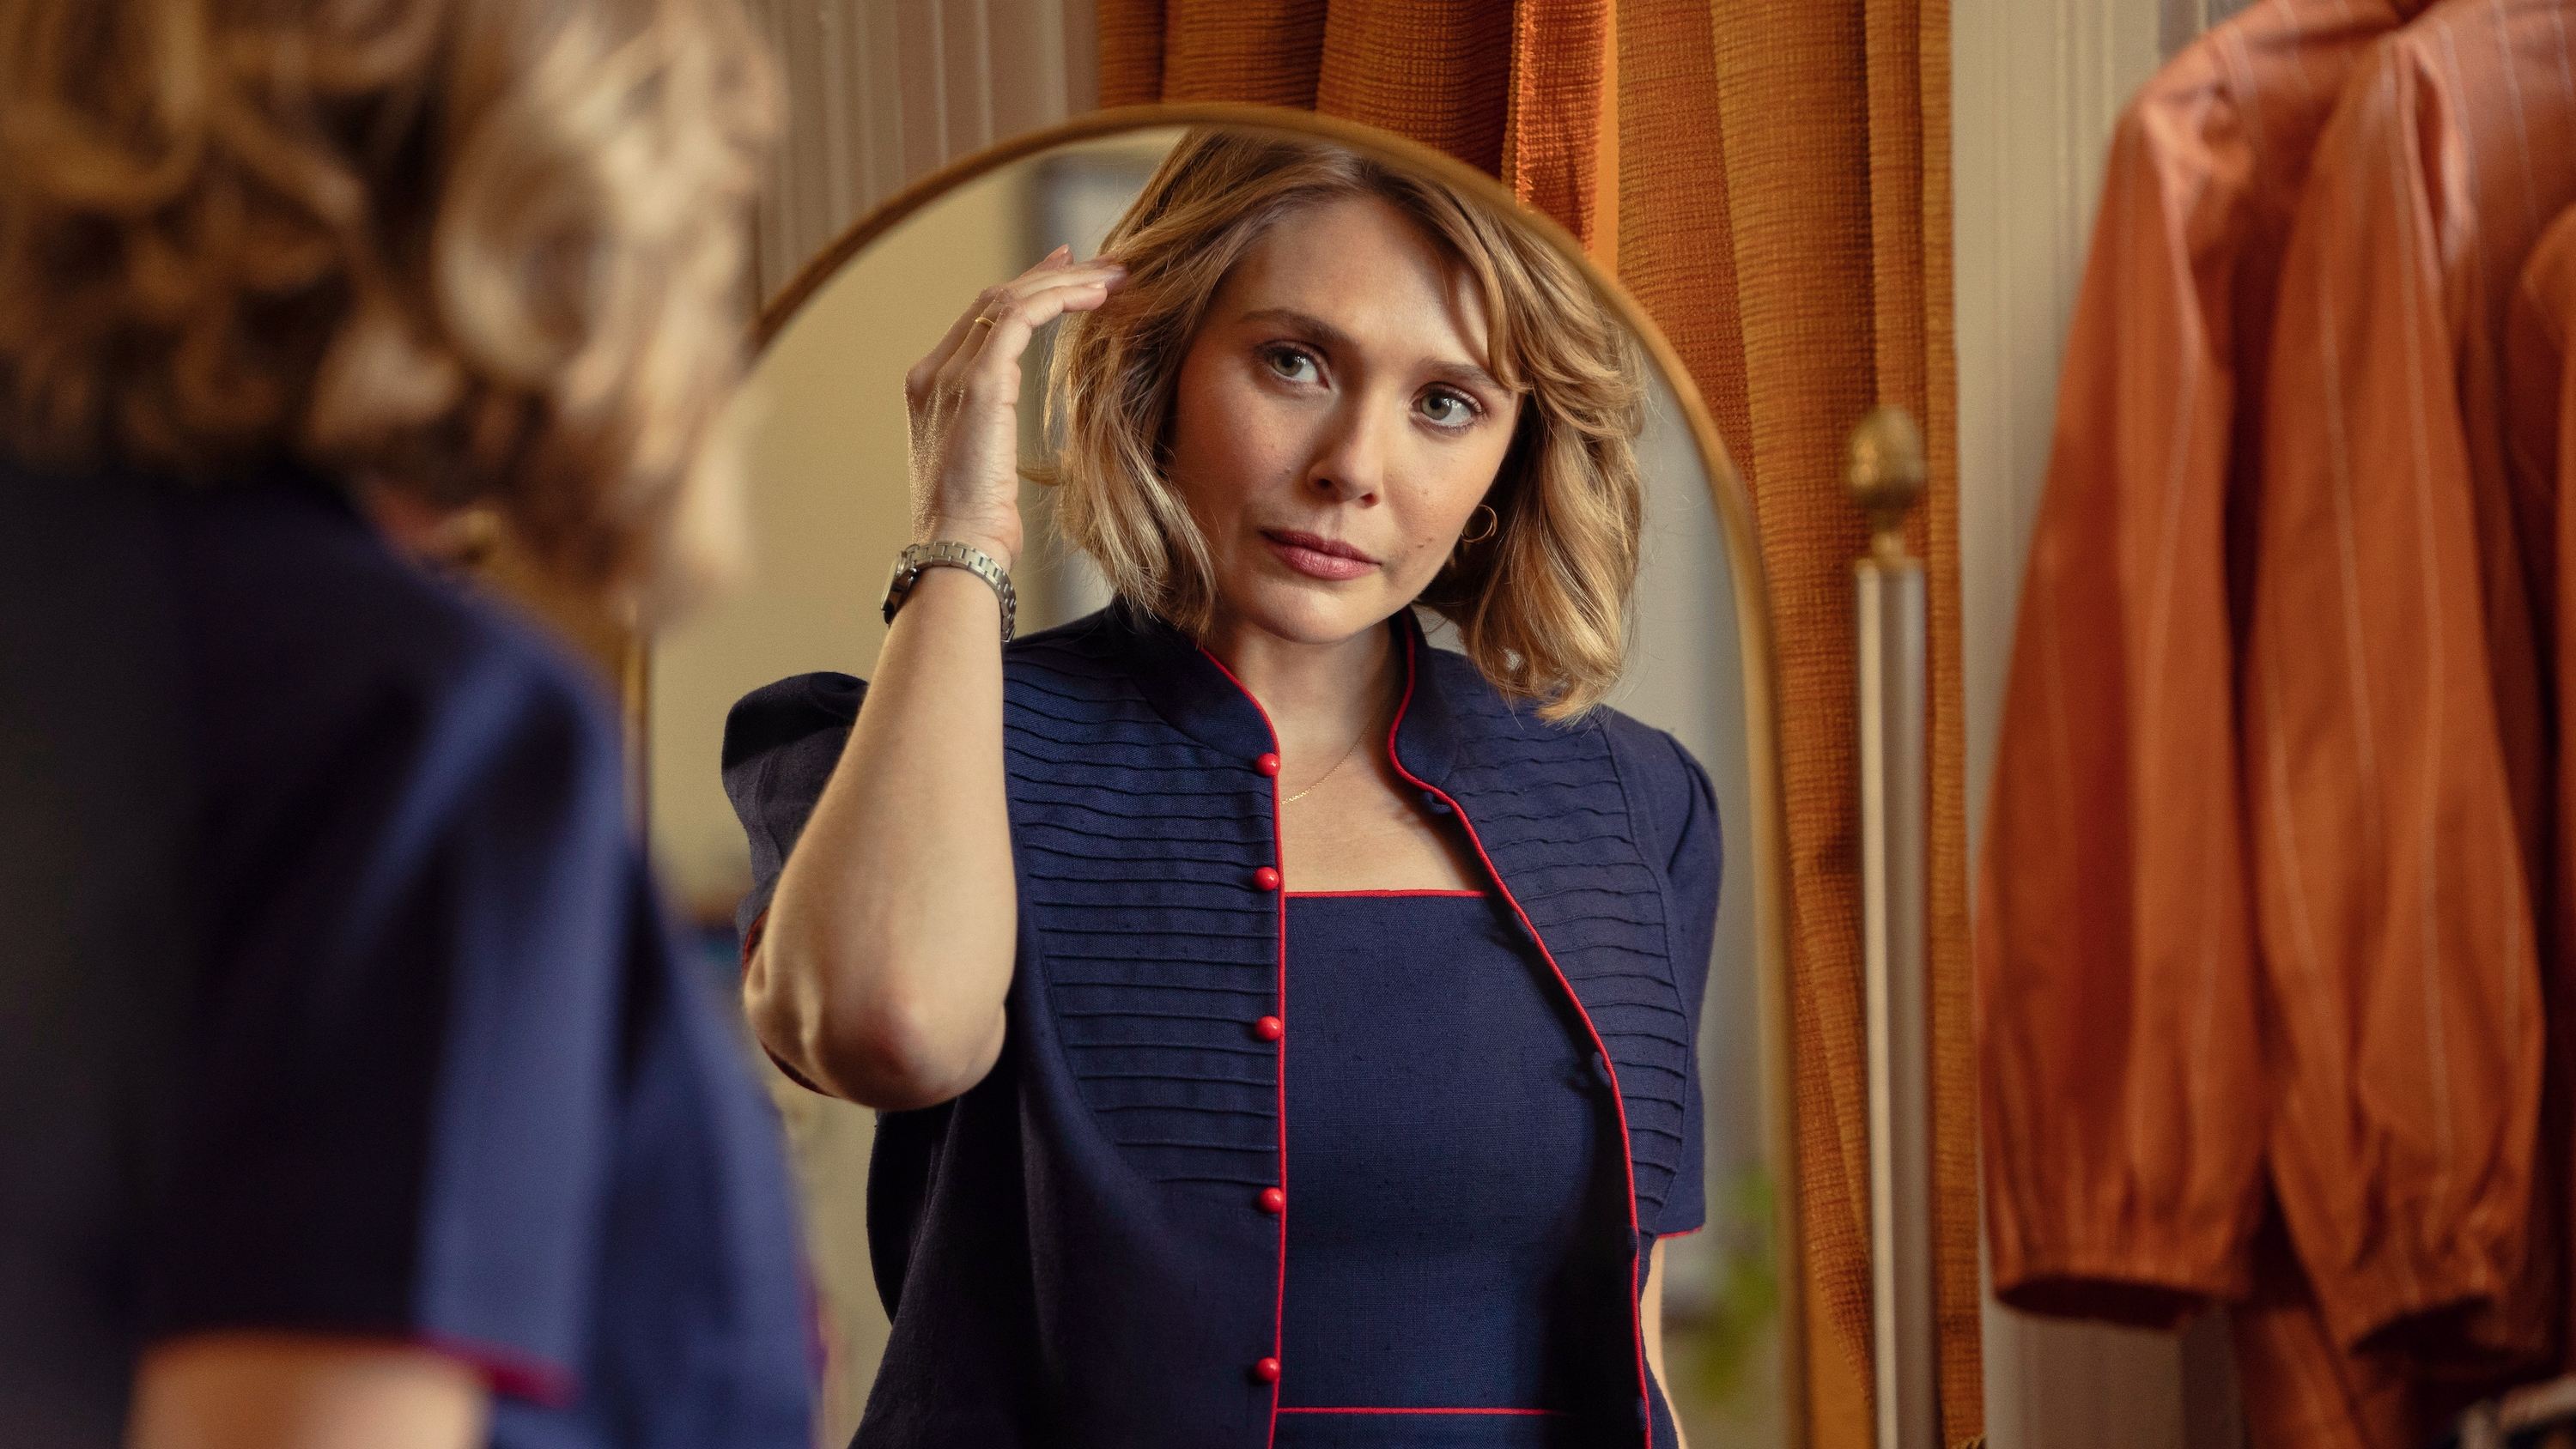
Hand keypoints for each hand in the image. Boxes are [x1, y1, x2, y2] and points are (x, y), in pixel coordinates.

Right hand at [902, 244, 1125, 570]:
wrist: (957, 551)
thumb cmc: (977, 529)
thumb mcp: (982, 470)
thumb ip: (991, 434)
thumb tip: (1011, 433)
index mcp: (929, 389)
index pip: (978, 321)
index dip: (1026, 291)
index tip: (1067, 275)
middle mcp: (932, 373)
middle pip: (992, 299)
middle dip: (1050, 275)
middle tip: (1100, 263)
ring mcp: (949, 374)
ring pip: (1007, 299)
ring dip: (1064, 282)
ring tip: (1112, 275)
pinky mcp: (977, 384)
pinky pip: (1019, 317)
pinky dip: (1060, 299)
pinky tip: (1098, 297)